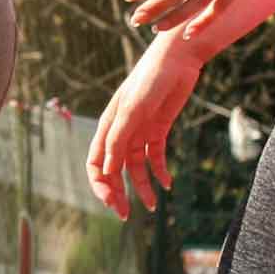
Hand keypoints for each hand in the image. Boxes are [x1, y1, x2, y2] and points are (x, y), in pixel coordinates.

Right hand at [88, 30, 206, 218]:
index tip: (112, 203)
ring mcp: (139, 131)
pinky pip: (156, 156)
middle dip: (118, 193)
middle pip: (114, 170)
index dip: (101, 185)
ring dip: (142, 187)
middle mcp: (121, 131)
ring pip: (136, 167)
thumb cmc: (150, 79)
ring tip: (153, 207)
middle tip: (125, 215)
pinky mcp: (158, 128)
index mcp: (107, 126)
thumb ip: (119, 139)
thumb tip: (108, 172)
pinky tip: (167, 184)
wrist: (178, 58)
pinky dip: (160, 171)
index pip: (96, 163)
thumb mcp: (133, 109)